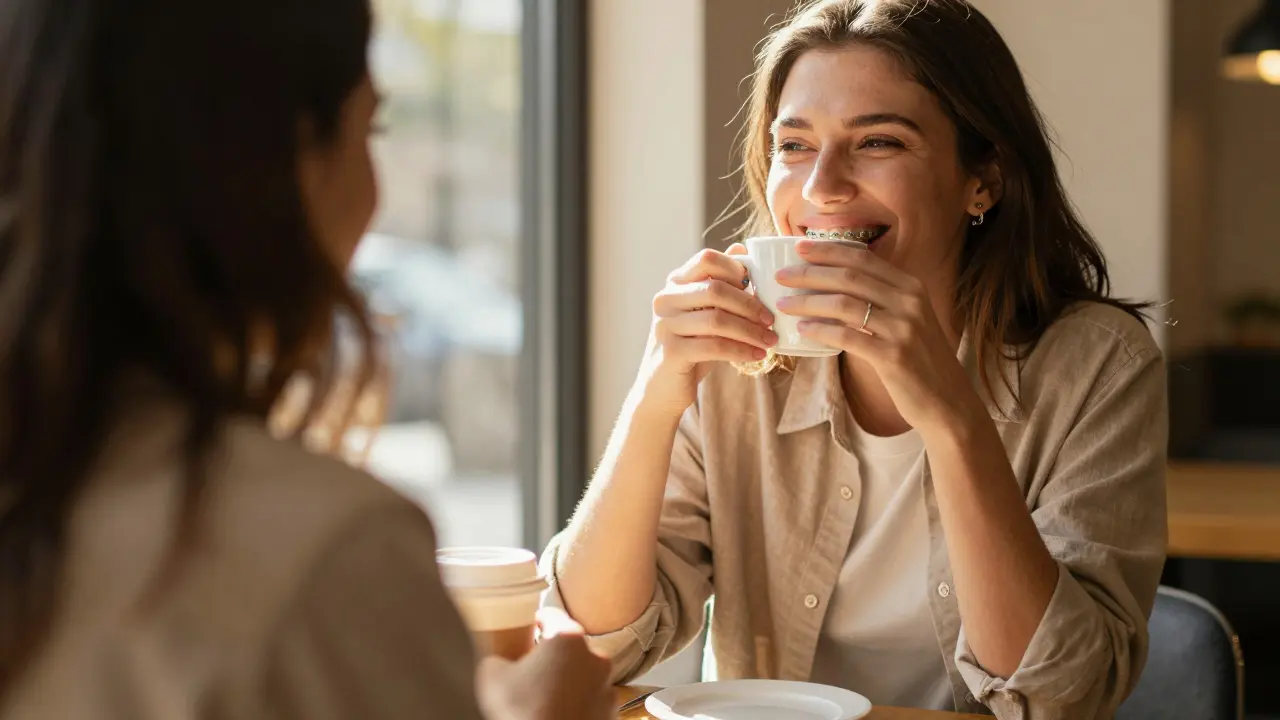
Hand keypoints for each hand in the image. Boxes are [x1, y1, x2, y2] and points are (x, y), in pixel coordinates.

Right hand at [475, 608, 614, 719]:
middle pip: (571, 646)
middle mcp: (595, 658)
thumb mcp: (491, 676)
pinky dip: (578, 702)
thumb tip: (498, 657)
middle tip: (532, 671)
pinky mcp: (611, 714)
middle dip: (553, 656)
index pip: (551, 615)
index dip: (537, 620)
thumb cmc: (520, 714)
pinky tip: (558, 712)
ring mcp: (607, 688)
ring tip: (544, 698)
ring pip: (584, 674)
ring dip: (568, 680)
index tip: (531, 627)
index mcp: (568, 639)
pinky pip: (591, 699)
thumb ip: (497, 655)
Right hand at [634, 245, 776, 415]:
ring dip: (750, 331)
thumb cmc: (692, 345)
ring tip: (770, 341)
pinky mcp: (671, 352)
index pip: (707, 258)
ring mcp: (665, 325)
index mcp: (675, 283)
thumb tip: (742, 249)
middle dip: (750, 305)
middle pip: (715, 289)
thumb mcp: (706, 312)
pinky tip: (756, 355)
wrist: (662, 387)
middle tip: (771, 320)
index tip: (758, 288)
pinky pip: (714, 346)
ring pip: (717, 319)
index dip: (737, 269)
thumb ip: (721, 284)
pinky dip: (741, 350)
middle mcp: (665, 299)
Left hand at [773, 239, 979, 431]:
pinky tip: (802, 330)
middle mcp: (910, 302)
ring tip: (783, 304)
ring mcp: (903, 328)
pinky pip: (847, 336)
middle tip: (782, 275)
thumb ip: (881, 301)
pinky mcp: (893, 356)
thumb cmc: (919, 361)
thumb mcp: (908, 321)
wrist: (948, 402)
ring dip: (808, 302)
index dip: (828, 250)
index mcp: (911, 287)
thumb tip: (833, 288)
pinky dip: (820, 330)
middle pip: (849, 277)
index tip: (798, 247)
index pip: (863, 259)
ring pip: (844, 304)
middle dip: (810, 273)